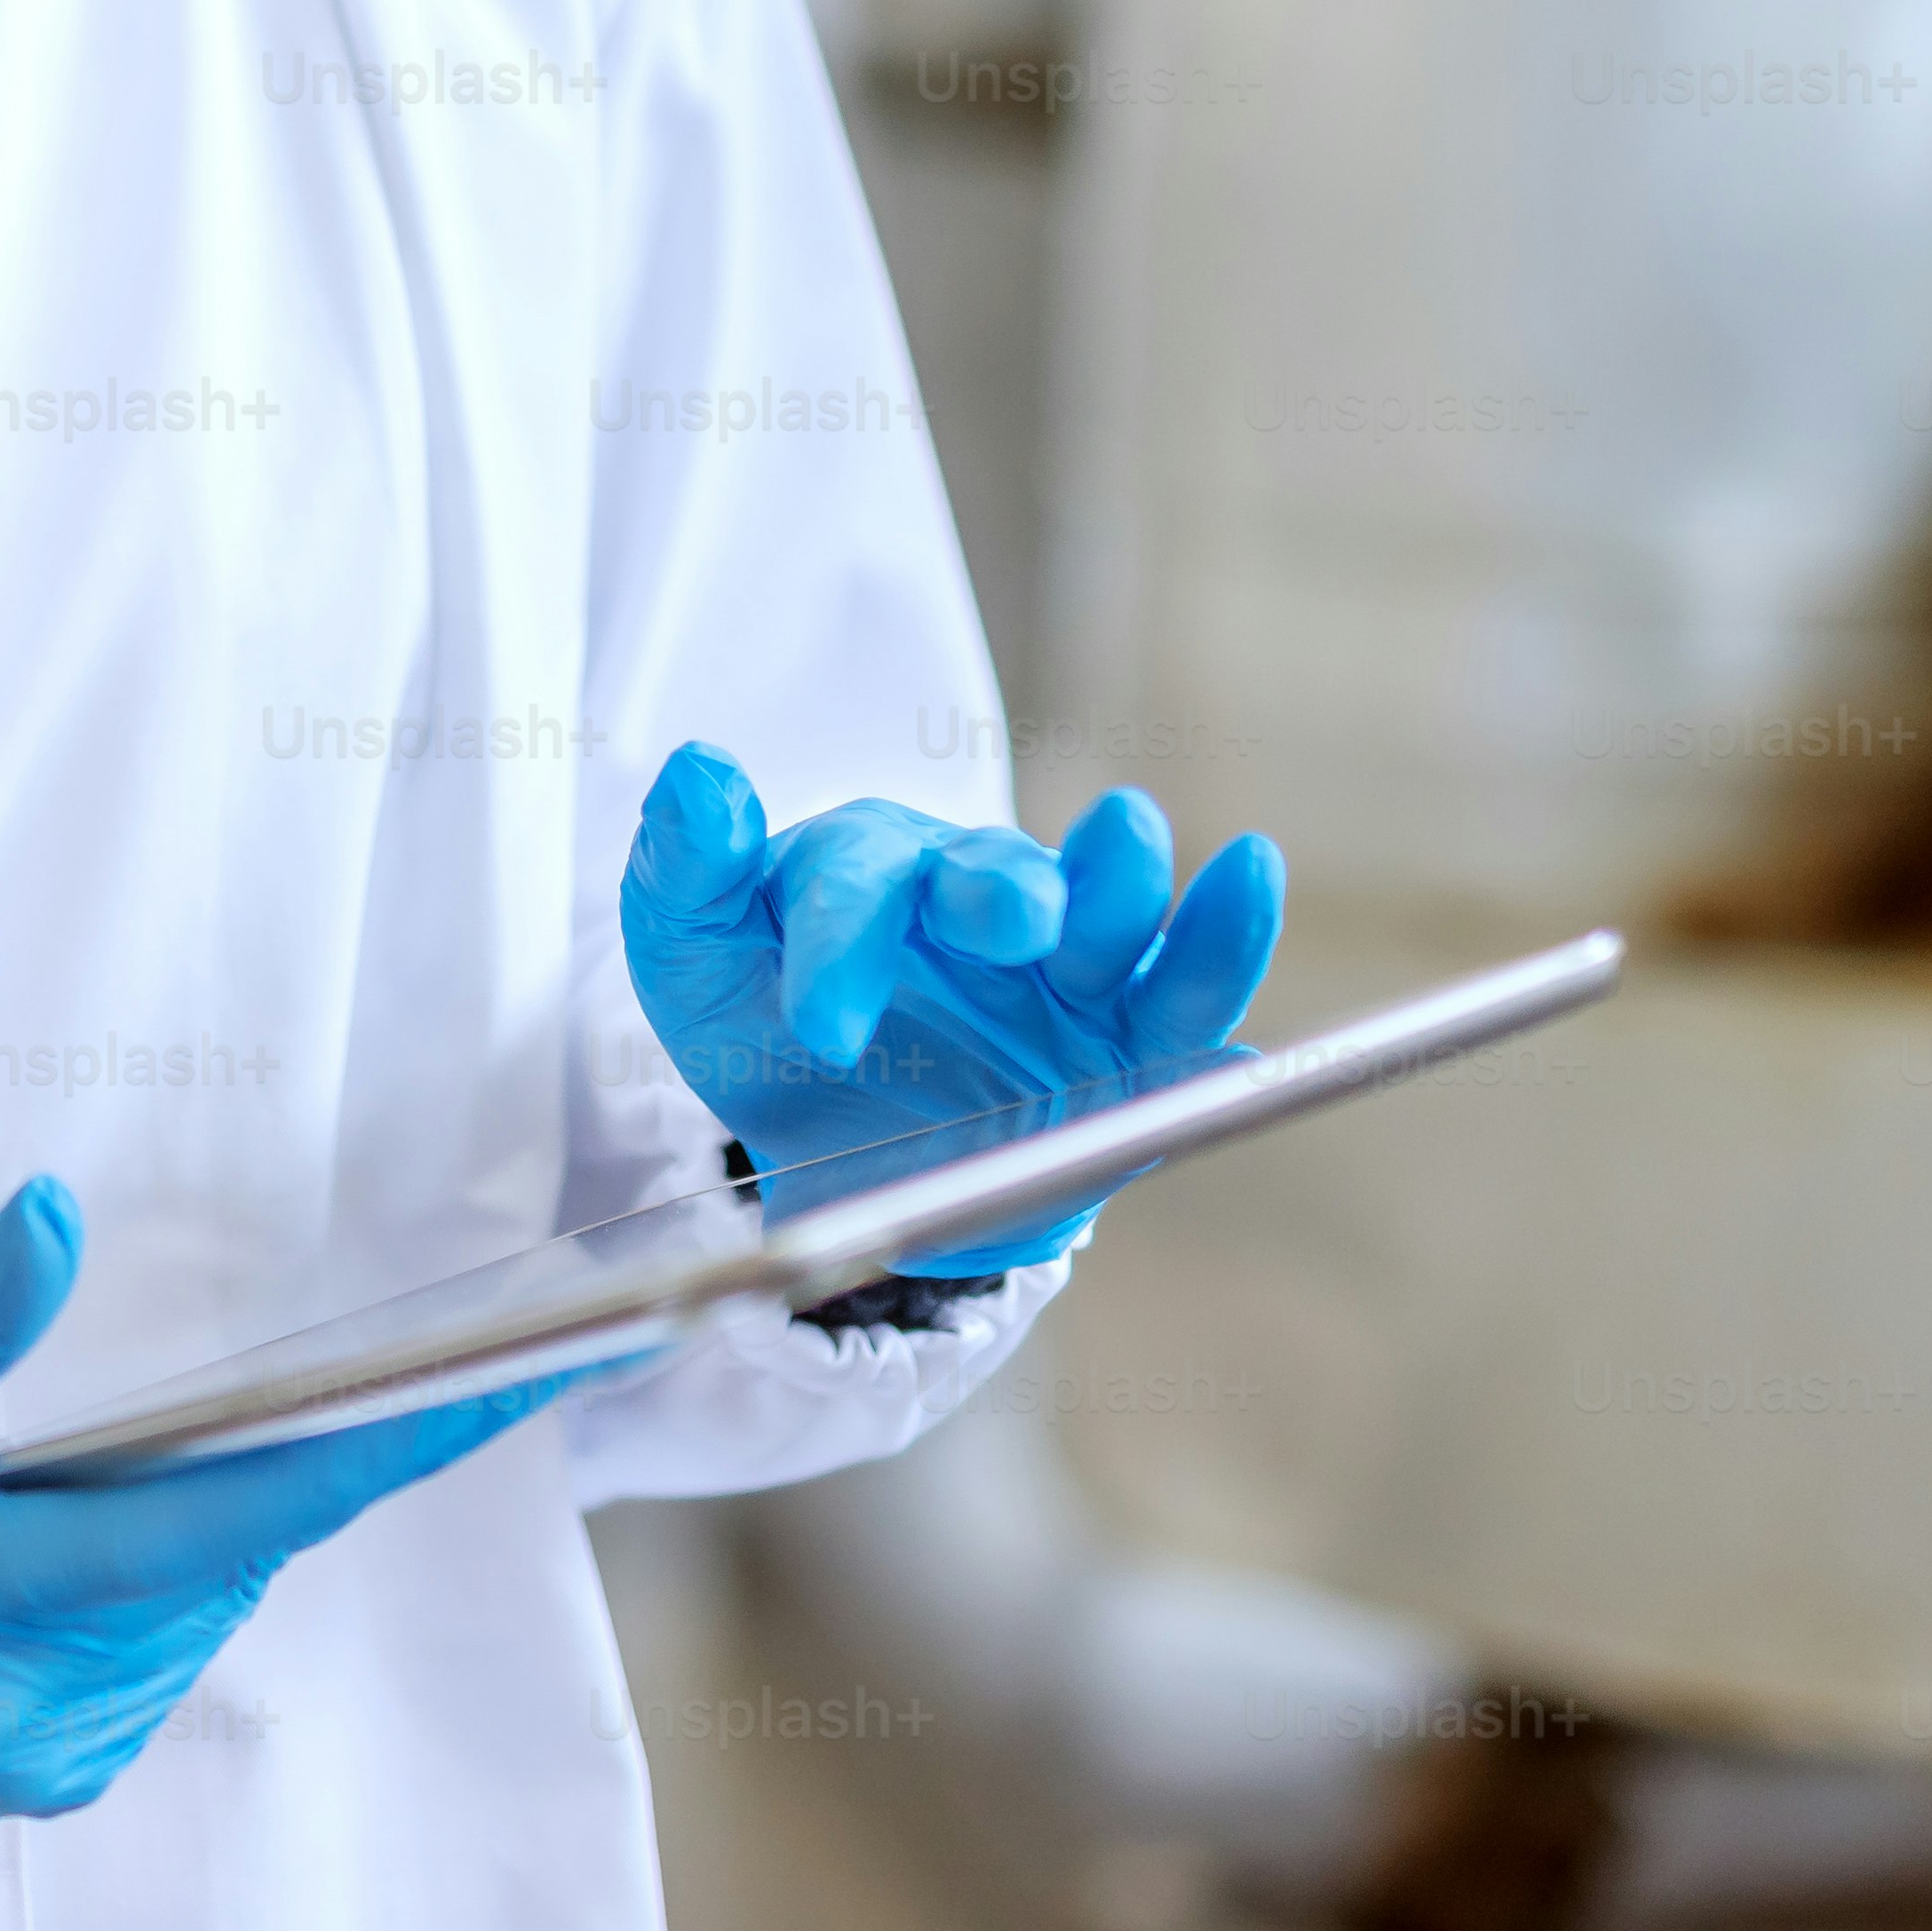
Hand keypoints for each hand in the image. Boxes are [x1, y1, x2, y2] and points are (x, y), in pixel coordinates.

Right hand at [0, 1179, 563, 1886]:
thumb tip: (59, 1212)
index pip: (209, 1528)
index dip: (366, 1456)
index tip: (494, 1392)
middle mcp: (17, 1706)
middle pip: (219, 1559)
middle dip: (253, 1456)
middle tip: (261, 1366)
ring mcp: (37, 1755)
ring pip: (196, 1604)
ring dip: (187, 1520)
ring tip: (85, 1457)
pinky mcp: (44, 1777)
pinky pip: (155, 1650)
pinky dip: (149, 1574)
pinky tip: (67, 1526)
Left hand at [617, 744, 1283, 1273]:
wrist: (846, 1157)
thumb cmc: (767, 1028)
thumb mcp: (695, 964)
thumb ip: (685, 874)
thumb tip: (697, 772)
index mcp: (870, 870)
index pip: (859, 886)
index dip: (841, 948)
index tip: (819, 1031)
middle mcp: (977, 896)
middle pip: (999, 876)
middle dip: (1003, 891)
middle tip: (1011, 919)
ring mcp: (1065, 965)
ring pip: (1108, 916)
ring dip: (1122, 884)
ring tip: (1133, 841)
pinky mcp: (1132, 1036)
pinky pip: (1185, 994)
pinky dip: (1219, 951)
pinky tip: (1246, 909)